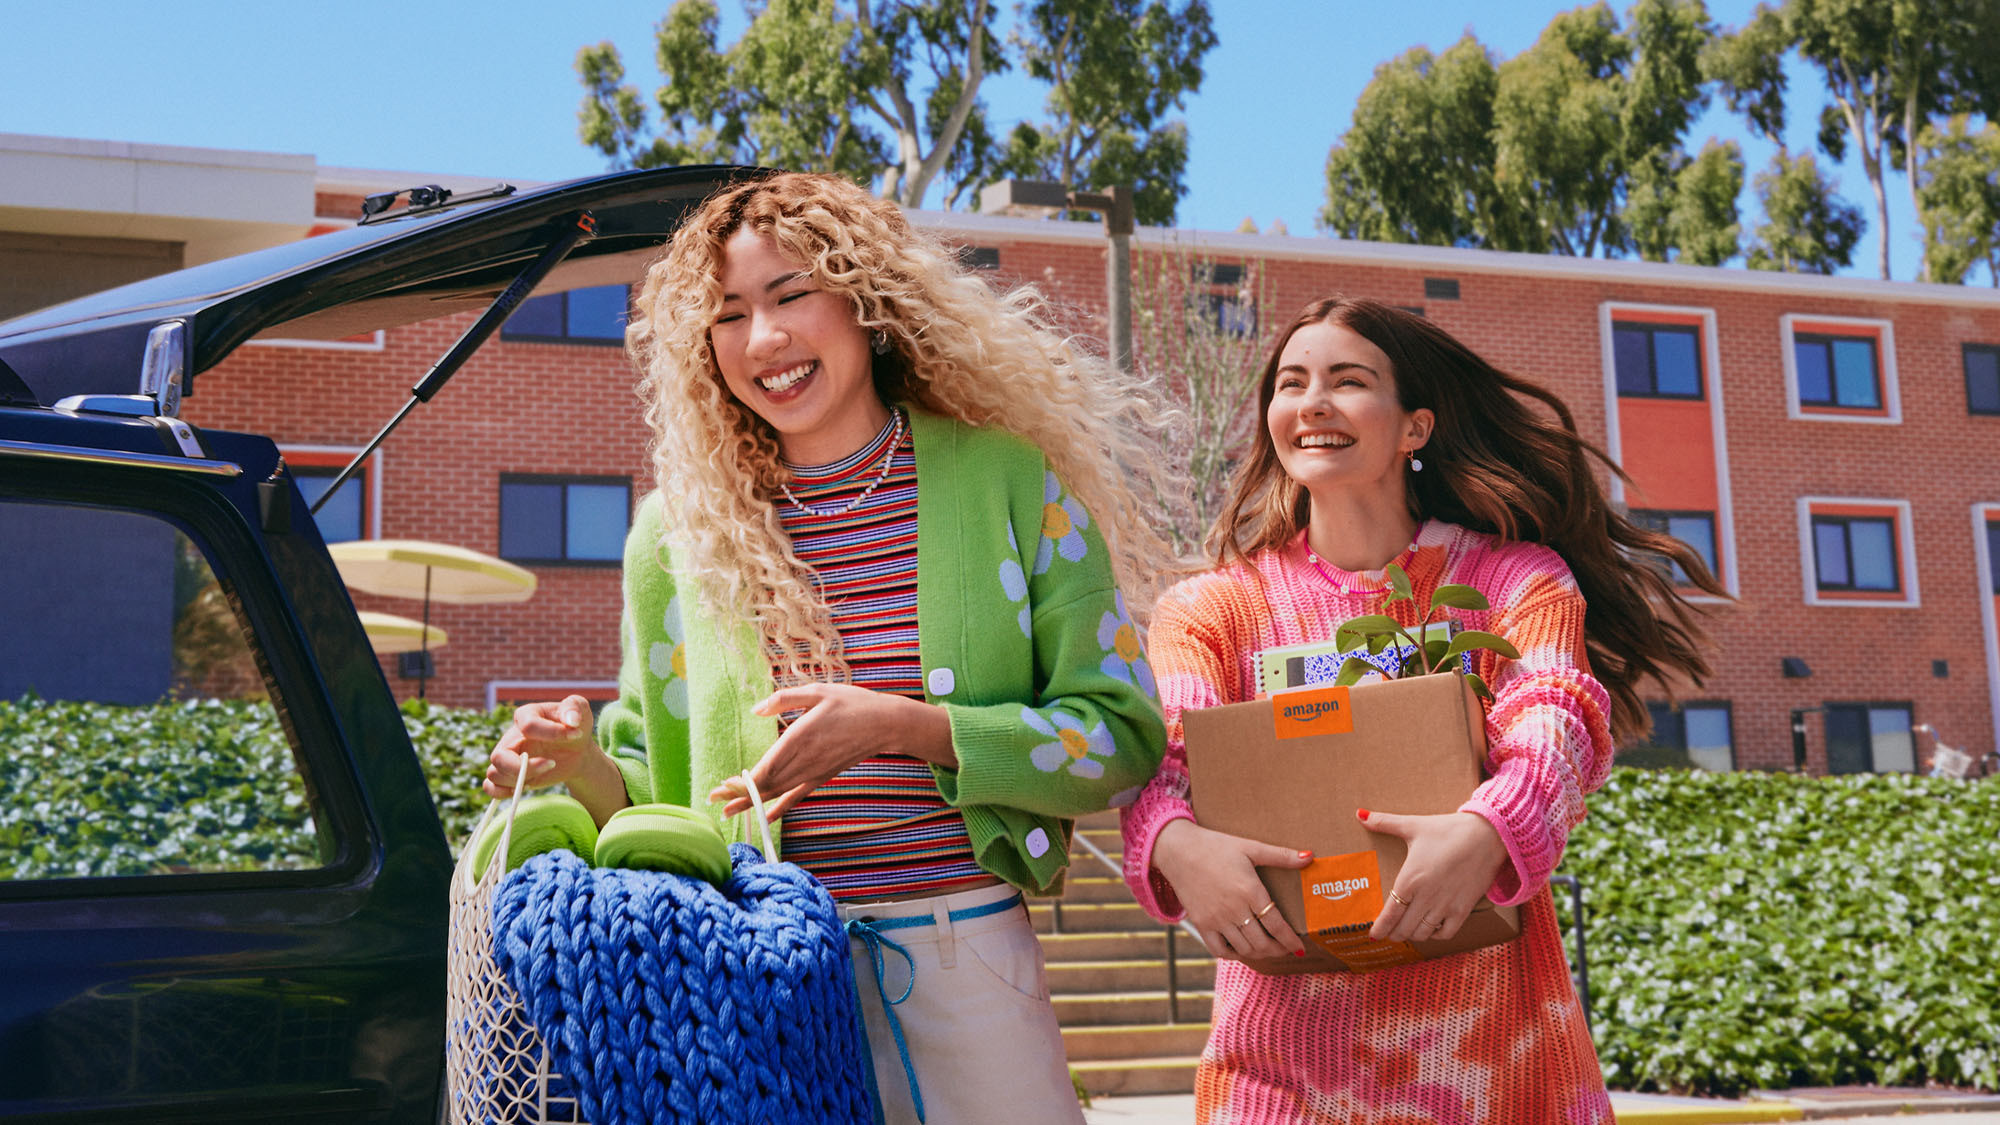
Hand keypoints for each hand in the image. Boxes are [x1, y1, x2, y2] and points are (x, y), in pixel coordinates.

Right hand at [483, 695, 596, 797]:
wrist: (577, 750)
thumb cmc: (575, 728)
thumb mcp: (580, 711)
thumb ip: (575, 707)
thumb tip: (572, 720)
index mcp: (526, 716)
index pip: (528, 725)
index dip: (551, 732)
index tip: (575, 735)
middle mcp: (511, 737)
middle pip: (499, 756)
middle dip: (524, 767)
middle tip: (551, 764)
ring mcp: (508, 757)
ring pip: (494, 774)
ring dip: (519, 780)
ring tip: (544, 772)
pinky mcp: (510, 775)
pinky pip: (490, 786)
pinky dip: (502, 792)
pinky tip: (527, 786)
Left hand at [709, 683, 952, 820]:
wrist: (885, 724)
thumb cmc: (851, 702)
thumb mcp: (817, 691)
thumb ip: (783, 699)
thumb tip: (755, 710)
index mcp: (800, 737)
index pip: (766, 768)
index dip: (742, 782)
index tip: (722, 787)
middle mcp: (805, 761)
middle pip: (767, 784)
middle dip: (738, 794)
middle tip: (712, 800)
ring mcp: (814, 772)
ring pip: (778, 792)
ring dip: (752, 802)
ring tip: (728, 811)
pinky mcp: (822, 777)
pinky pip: (797, 797)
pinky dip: (780, 808)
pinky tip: (765, 816)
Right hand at [1150, 819, 1311, 961]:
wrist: (1178, 850)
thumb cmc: (1216, 846)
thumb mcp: (1250, 847)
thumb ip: (1281, 855)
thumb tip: (1310, 857)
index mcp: (1250, 891)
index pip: (1276, 925)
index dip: (1290, 941)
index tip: (1299, 948)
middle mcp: (1234, 909)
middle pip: (1262, 942)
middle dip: (1278, 950)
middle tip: (1286, 949)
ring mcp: (1216, 919)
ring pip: (1244, 949)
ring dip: (1259, 953)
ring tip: (1267, 948)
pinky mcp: (1201, 924)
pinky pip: (1219, 950)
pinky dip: (1233, 954)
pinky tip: (1241, 948)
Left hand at [1360, 809, 1507, 942]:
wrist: (1488, 835)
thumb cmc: (1448, 830)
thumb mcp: (1413, 825)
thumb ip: (1384, 822)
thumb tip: (1360, 813)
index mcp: (1410, 880)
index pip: (1390, 914)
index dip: (1380, 928)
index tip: (1373, 935)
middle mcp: (1426, 897)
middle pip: (1404, 929)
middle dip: (1394, 933)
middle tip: (1390, 932)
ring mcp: (1446, 906)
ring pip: (1423, 933)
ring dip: (1414, 934)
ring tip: (1409, 929)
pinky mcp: (1464, 909)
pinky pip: (1447, 933)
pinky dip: (1437, 935)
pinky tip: (1433, 927)